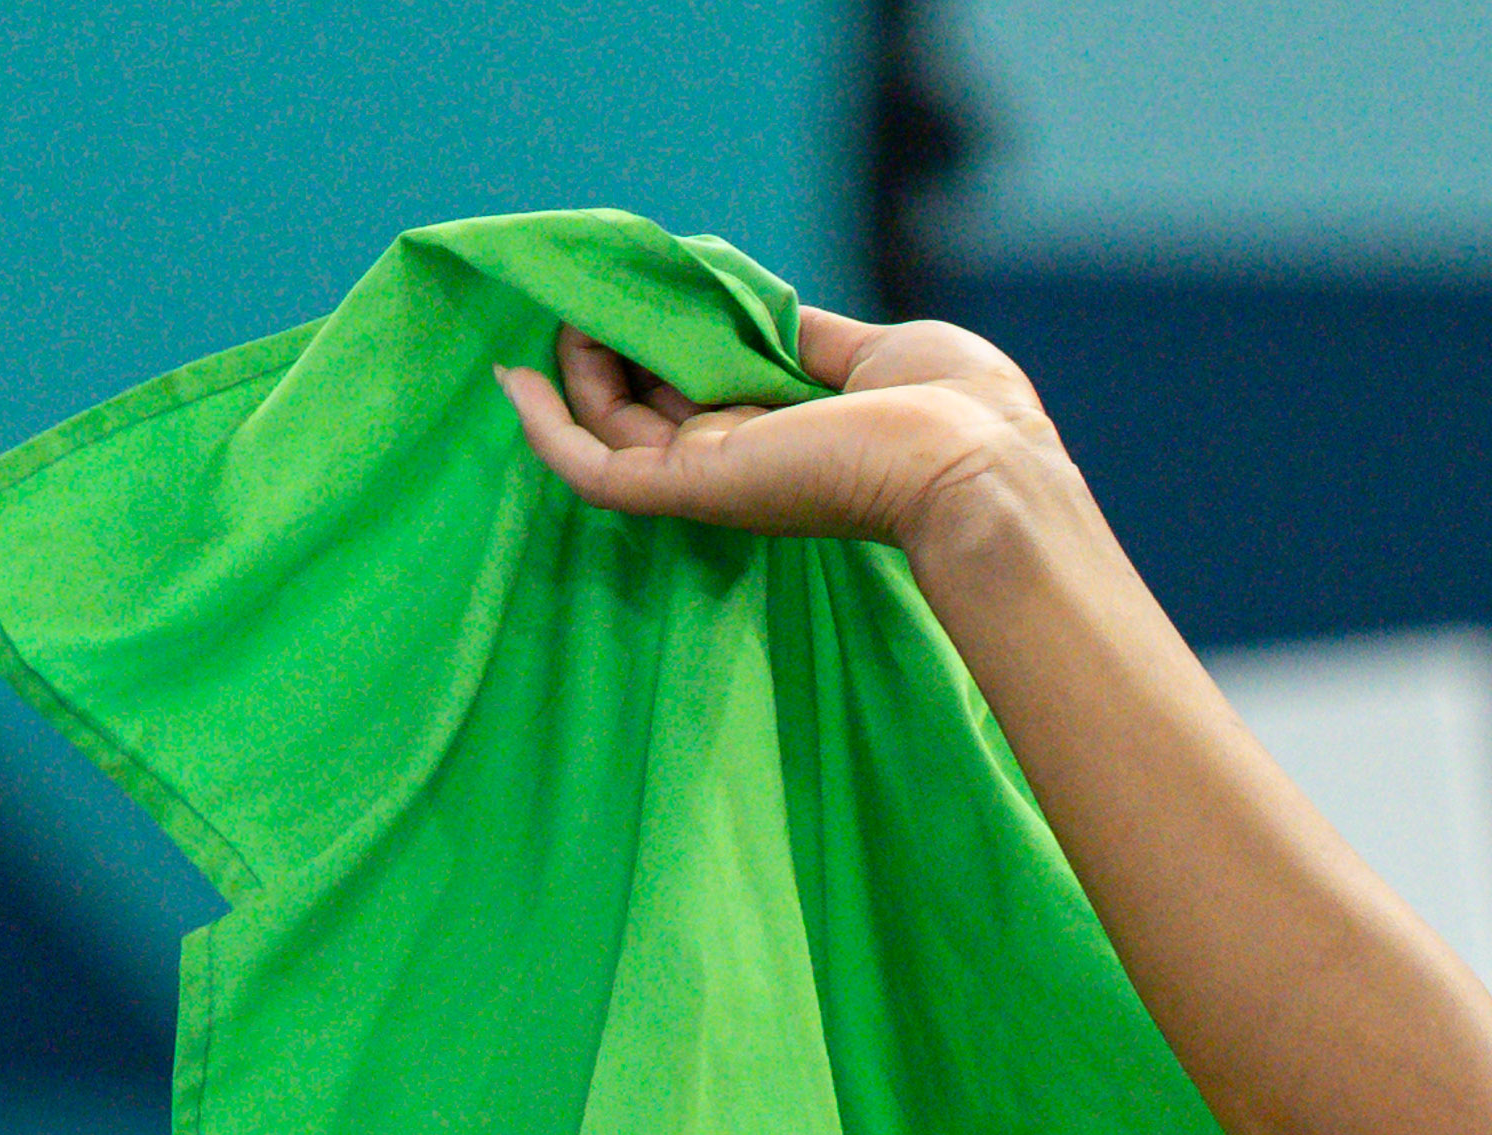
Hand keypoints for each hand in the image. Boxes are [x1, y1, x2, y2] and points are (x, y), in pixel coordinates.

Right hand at [493, 306, 1056, 551]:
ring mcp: (718, 476)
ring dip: (573, 372)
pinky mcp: (695, 487)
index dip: (662, 338)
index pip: (702, 385)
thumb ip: (802, 335)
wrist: (977, 462)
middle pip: (647, 405)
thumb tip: (756, 304)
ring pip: (611, 429)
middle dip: (607, 350)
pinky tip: (514, 378)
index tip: (637, 289)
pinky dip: (546, 429)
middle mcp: (748, 458)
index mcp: (792, 430)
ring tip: (562, 316)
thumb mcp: (874, 351)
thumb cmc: (956, 411)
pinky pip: (593, 470)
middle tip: (585, 296)